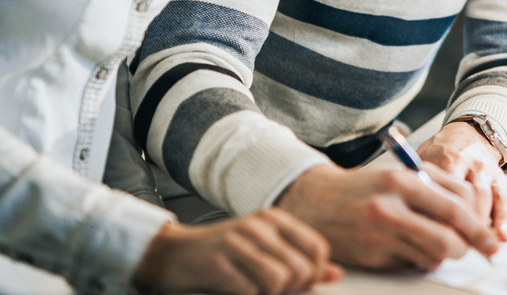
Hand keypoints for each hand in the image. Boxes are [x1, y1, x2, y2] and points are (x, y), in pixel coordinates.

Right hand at [133, 207, 339, 293]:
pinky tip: (236, 291)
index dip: (314, 275)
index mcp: (274, 219)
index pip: (318, 249)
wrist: (170, 253)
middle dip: (292, 290)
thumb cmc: (221, 252)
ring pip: (279, 280)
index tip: (298, 284)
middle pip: (300, 269)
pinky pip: (250, 291)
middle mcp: (259, 226)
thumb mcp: (264, 248)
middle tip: (272, 292)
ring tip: (254, 291)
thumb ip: (299, 259)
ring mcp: (237, 243)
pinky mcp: (218, 263)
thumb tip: (336, 274)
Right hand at [277, 162, 499, 271]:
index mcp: (402, 180)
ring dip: (448, 255)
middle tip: (485, 250)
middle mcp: (391, 206)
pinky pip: (412, 263)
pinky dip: (422, 260)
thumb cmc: (364, 188)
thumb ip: (435, 187)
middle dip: (474, 245)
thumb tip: (475, 211)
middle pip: (450, 234)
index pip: (456, 203)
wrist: (313, 202)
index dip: (479, 222)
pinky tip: (415, 250)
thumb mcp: (398, 175)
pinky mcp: (372, 255)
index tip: (490, 233)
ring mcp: (380, 233)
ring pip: (435, 254)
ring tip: (446, 248)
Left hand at [416, 120, 506, 238]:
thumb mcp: (423, 155)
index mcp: (451, 156)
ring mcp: (492, 173)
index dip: (447, 207)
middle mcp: (474, 164)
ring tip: (498, 239)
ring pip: (498, 197)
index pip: (451, 182)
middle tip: (468, 243)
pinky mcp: (504, 181)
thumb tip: (408, 209)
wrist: (467, 133)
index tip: (440, 230)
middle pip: (477, 192)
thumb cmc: (440, 152)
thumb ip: (417, 178)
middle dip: (474, 219)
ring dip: (499, 219)